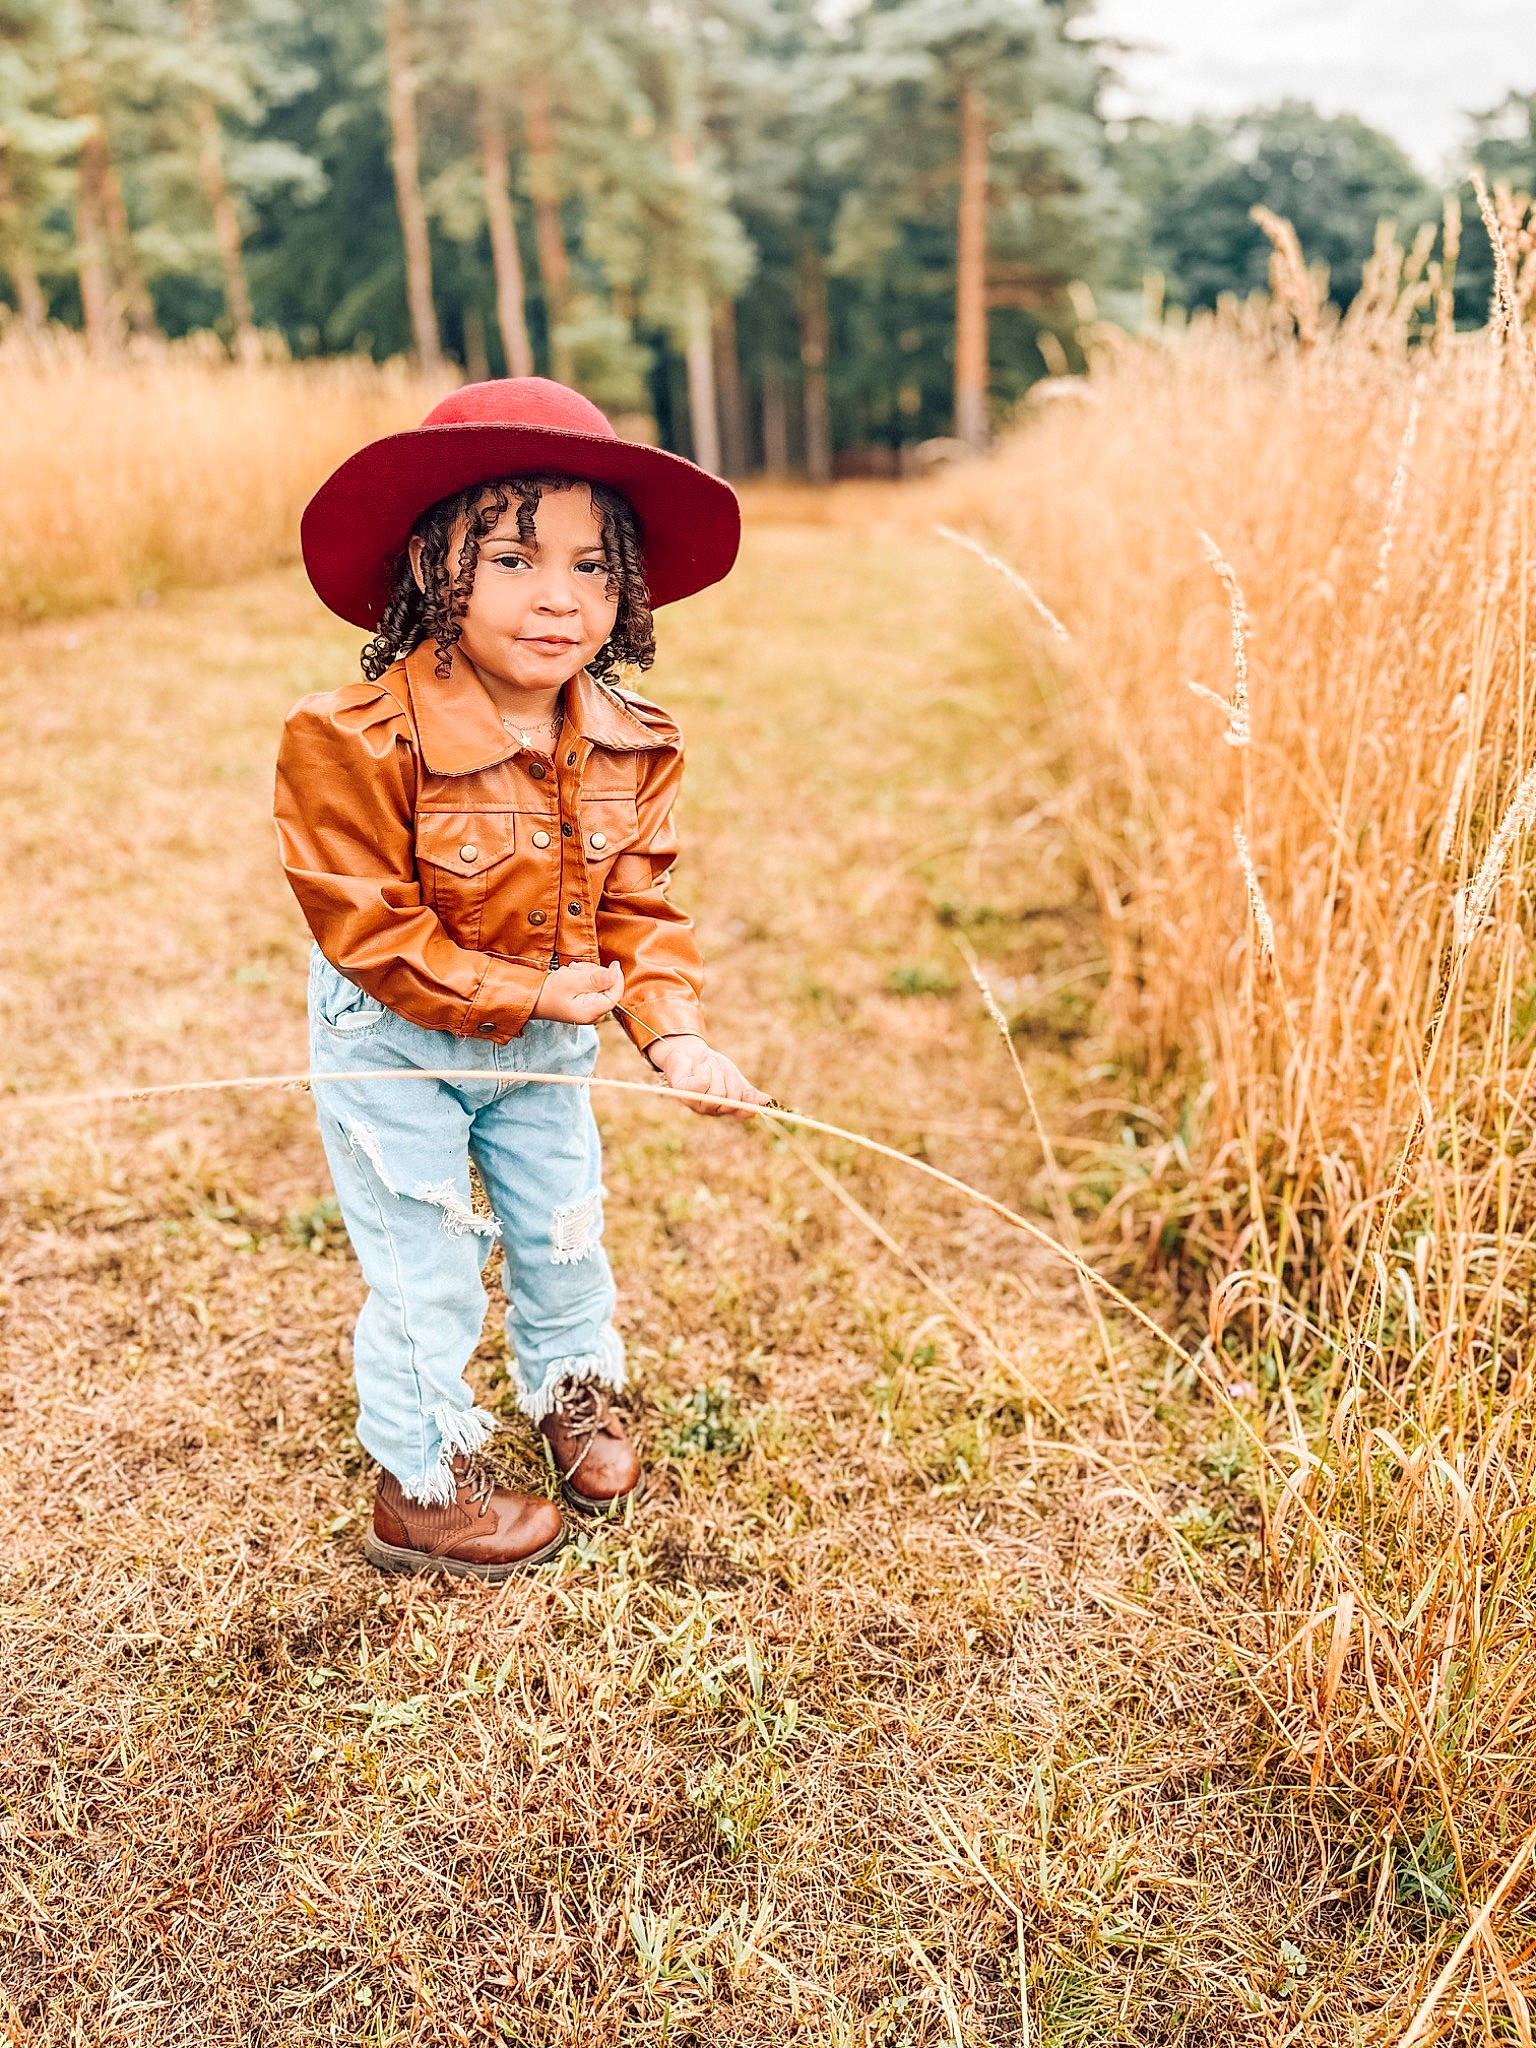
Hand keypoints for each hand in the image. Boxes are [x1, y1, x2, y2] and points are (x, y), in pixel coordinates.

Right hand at [532, 960, 623, 1023]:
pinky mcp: (585, 1002)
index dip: (616, 978)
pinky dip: (584, 977)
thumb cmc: (548, 992)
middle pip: (608, 987)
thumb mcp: (572, 981)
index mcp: (592, 1012)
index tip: (613, 964)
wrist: (531, 998)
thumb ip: (595, 979)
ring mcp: (589, 1008)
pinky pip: (592, 985)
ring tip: (572, 974)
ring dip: (588, 973)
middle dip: (596, 974)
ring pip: (600, 983)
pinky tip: (572, 977)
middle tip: (578, 971)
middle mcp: (594, 1013)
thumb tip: (616, 973)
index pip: (616, 994)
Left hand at [645, 1034, 771, 1118]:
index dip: (748, 1105)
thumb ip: (747, 1091)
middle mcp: (710, 1109)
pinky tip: (698, 1067)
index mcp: (724, 1107)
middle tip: (720, 1067)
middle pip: (729, 1100)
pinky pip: (703, 1083)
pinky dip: (705, 1069)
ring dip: (716, 1071)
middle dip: (729, 1079)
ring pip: (717, 1092)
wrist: (688, 1052)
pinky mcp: (683, 1094)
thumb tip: (766, 1101)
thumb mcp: (732, 1077)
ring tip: (708, 1065)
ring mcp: (695, 1103)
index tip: (753, 1096)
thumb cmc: (711, 1067)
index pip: (741, 1112)